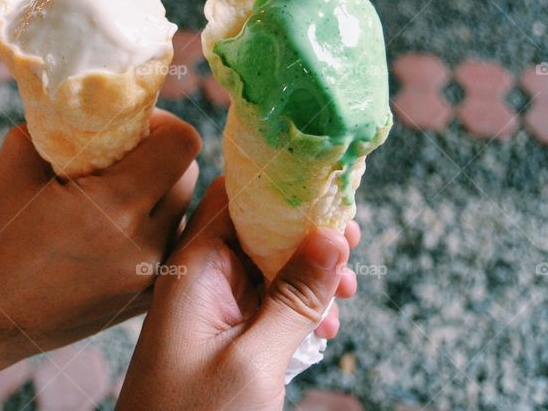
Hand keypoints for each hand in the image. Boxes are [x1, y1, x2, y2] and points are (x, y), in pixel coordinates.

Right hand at [0, 108, 201, 375]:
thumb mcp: (18, 156)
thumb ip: (61, 123)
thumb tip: (90, 101)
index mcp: (116, 205)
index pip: (183, 143)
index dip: (161, 123)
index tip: (129, 128)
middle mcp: (145, 245)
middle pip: (187, 175)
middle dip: (158, 156)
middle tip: (118, 158)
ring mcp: (148, 279)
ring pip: (181, 213)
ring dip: (156, 194)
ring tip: (110, 200)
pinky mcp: (144, 301)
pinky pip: (166, 248)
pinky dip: (149, 230)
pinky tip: (110, 231)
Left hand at [117, 178, 358, 410]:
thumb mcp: (253, 361)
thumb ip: (294, 298)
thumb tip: (332, 236)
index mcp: (194, 267)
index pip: (235, 195)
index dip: (282, 186)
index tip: (331, 189)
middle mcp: (201, 277)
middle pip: (259, 227)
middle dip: (308, 234)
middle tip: (353, 246)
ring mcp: (214, 306)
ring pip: (270, 266)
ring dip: (311, 276)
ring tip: (346, 296)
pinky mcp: (227, 334)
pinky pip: (268, 302)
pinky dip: (300, 308)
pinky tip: (325, 328)